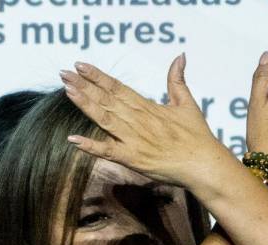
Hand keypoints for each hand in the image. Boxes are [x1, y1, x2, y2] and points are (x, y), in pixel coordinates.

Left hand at [60, 56, 233, 190]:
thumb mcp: (187, 103)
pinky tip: (73, 139)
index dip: (98, 76)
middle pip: (106, 100)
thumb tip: (180, 56)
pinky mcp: (133, 159)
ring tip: (67, 91)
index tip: (80, 65)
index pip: (118, 87)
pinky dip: (90, 146)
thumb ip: (178, 80)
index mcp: (148, 107)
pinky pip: (108, 151)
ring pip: (104, 119)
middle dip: (84, 86)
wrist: (203, 164)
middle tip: (64, 73)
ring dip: (85, 105)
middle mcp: (138, 120)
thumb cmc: (197, 137)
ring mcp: (134, 139)